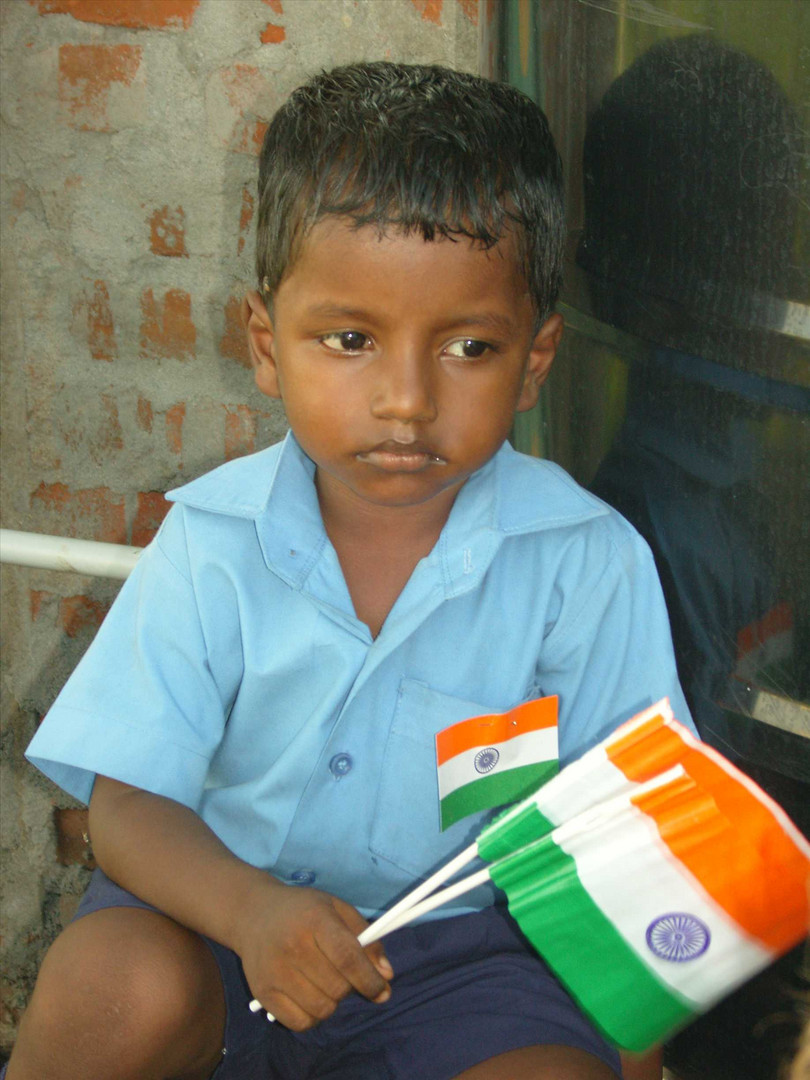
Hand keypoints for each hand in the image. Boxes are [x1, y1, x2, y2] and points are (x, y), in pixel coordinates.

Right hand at [235, 876, 392, 1030]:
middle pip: (337, 988)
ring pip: (322, 1010)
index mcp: (315, 919)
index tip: (382, 990)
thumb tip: (386, 975)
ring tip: (323, 982)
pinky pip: (300, 1023)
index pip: (347, 957)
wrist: (253, 913)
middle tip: (342, 974)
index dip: (369, 979)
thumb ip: (366, 939)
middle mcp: (292, 946)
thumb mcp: (337, 910)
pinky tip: (308, 995)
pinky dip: (312, 1016)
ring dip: (331, 1002)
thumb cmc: (303, 911)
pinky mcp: (262, 993)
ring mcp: (274, 971)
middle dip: (350, 987)